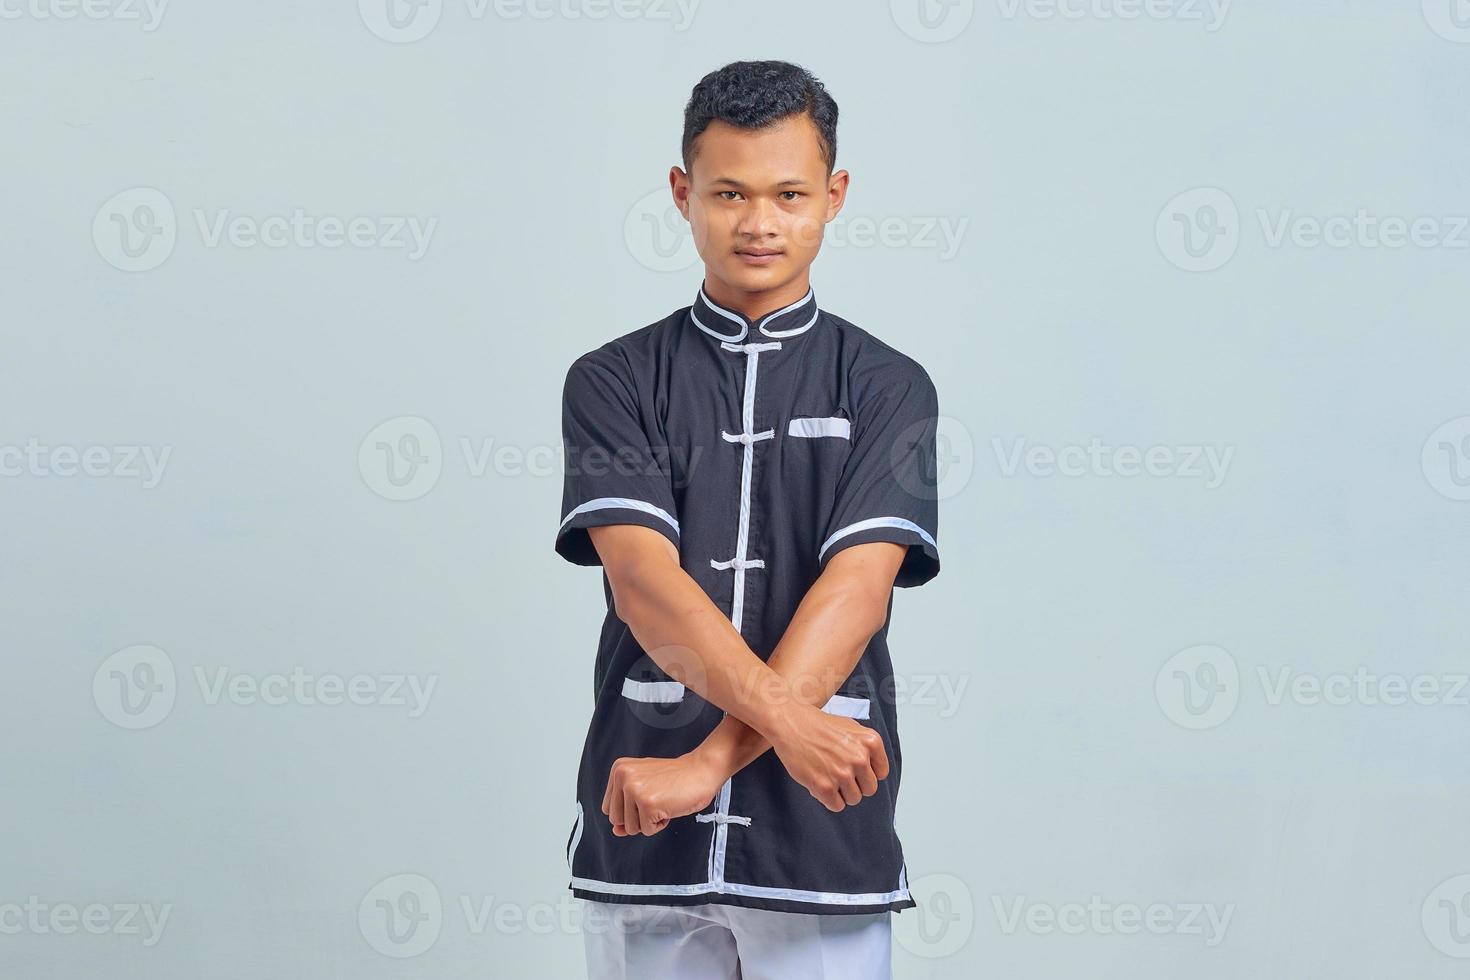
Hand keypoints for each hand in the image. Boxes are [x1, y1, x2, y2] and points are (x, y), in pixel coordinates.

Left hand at [602, 750, 726, 836]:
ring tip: (662, 802)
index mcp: (619, 769)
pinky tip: (669, 807)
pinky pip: (647, 831)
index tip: (646, 797)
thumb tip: (616, 831)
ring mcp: (634, 790)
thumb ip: (625, 808)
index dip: (628, 810)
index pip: (609, 807)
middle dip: (636, 818)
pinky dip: (660, 824)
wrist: (701, 771)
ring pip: (630, 828)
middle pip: (616, 819)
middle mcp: (623, 777)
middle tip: (656, 799)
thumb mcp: (644, 787)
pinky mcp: (647, 804)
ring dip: (649, 821)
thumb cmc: (675, 779)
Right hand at [766, 703, 889, 811]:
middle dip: (855, 784)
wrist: (791, 724)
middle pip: (869, 789)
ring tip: (828, 777)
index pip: (881, 773)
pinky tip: (820, 783)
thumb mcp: (851, 727)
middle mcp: (860, 758)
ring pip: (853, 799)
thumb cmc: (817, 725)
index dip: (866, 773)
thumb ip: (866, 747)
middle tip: (839, 774)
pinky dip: (828, 799)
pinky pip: (836, 806)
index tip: (855, 770)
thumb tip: (873, 769)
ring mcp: (842, 773)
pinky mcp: (825, 787)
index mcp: (870, 742)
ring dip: (841, 792)